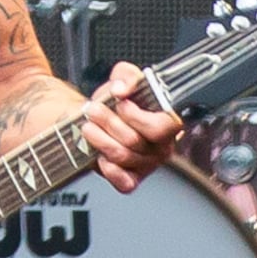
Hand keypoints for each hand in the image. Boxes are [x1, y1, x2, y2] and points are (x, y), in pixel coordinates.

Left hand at [83, 65, 184, 194]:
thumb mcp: (122, 79)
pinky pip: (124, 182)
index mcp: (168, 122)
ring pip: (123, 156)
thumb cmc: (116, 102)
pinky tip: (100, 155)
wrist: (99, 119)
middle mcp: (162, 146)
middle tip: (94, 111)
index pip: (163, 126)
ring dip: (100, 139)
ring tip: (88, 126)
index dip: (137, 116)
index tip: (120, 103)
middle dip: (109, 123)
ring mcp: (148, 165)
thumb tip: (122, 87)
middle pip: (136, 141)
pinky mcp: (133, 179)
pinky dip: (108, 169)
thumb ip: (126, 75)